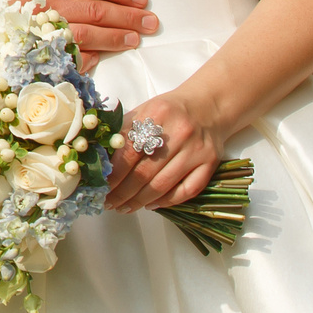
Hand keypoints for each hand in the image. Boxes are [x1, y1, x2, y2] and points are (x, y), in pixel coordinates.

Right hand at [0, 0, 158, 65]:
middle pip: (97, 10)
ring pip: (88, 35)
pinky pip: (67, 57)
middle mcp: (46, 4)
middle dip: (128, 16)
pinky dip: (89, 58)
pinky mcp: (34, 52)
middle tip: (151, 22)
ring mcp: (41, 31)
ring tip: (136, 39)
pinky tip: (106, 57)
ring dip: (116, 38)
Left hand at [107, 91, 227, 211]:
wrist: (209, 105)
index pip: (129, 152)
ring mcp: (196, 150)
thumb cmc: (170, 111)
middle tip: (110, 203)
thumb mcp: (145, 111)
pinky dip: (167, 201)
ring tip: (125, 207)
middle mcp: (179, 133)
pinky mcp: (210, 163)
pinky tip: (151, 204)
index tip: (101, 187)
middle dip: (123, 193)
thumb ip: (125, 132)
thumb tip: (103, 160)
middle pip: (144, 172)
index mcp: (157, 115)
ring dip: (141, 201)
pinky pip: (187, 190)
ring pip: (163, 185)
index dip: (113, 174)